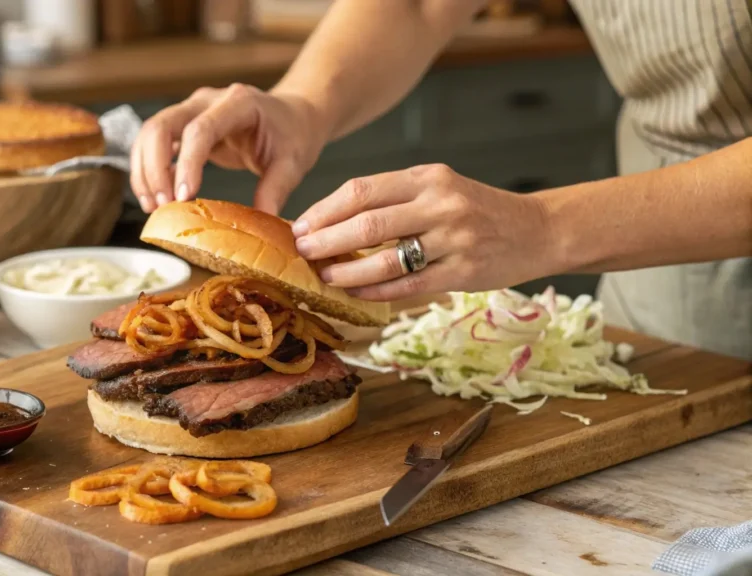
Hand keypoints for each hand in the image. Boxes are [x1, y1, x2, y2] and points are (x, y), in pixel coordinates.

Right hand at [130, 83, 327, 214]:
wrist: (293, 115)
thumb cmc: (293, 135)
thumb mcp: (293, 162)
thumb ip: (276, 189)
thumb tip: (260, 220)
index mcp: (238, 103)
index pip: (200, 130)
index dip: (187, 163)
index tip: (183, 198)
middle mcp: (207, 100)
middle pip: (161, 126)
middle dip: (154, 168)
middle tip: (162, 206)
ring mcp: (192, 110)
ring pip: (150, 133)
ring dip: (145, 171)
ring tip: (153, 206)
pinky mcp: (184, 125)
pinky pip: (155, 143)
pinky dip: (149, 170)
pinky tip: (156, 198)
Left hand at [291, 164, 554, 300]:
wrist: (537, 229)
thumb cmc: (476, 209)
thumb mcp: (438, 188)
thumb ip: (393, 198)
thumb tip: (332, 220)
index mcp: (428, 177)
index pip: (362, 190)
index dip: (324, 210)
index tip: (300, 225)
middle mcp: (441, 204)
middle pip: (368, 224)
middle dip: (326, 240)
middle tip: (302, 251)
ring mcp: (453, 240)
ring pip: (385, 259)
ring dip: (346, 269)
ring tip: (324, 275)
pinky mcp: (463, 272)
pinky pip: (407, 284)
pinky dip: (375, 289)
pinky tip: (354, 291)